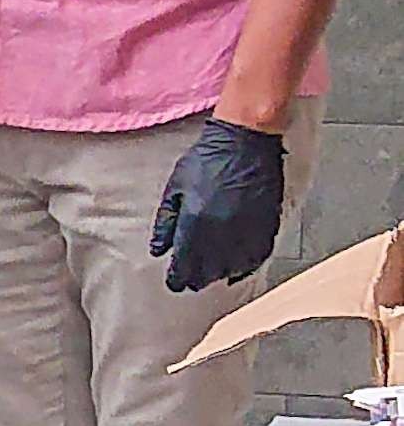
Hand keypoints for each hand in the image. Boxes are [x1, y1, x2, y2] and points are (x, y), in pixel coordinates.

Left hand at [153, 117, 288, 292]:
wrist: (246, 142)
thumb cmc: (207, 161)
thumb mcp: (175, 188)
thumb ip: (166, 222)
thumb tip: (158, 250)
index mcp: (196, 223)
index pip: (184, 265)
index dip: (178, 278)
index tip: (174, 283)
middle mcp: (223, 233)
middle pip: (208, 271)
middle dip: (196, 279)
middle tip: (189, 282)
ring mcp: (248, 230)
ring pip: (233, 268)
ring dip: (219, 275)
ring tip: (210, 276)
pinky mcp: (267, 225)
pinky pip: (257, 257)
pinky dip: (245, 267)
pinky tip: (236, 270)